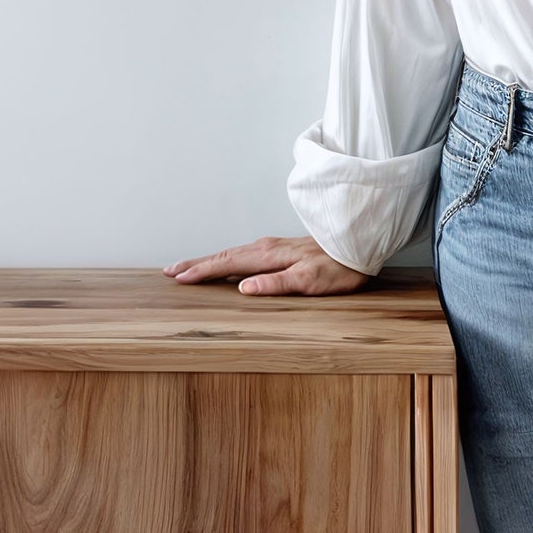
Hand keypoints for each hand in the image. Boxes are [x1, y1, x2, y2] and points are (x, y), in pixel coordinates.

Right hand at [163, 235, 373, 294]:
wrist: (360, 243)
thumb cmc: (339, 267)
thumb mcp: (310, 281)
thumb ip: (276, 284)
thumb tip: (243, 288)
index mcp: (269, 256)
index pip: (227, 264)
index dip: (201, 272)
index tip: (178, 278)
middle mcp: (266, 247)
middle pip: (224, 255)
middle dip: (196, 263)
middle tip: (171, 271)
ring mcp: (273, 246)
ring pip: (233, 253)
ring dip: (209, 260)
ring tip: (190, 267)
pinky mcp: (281, 249)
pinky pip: (244, 253)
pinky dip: (227, 258)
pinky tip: (227, 263)